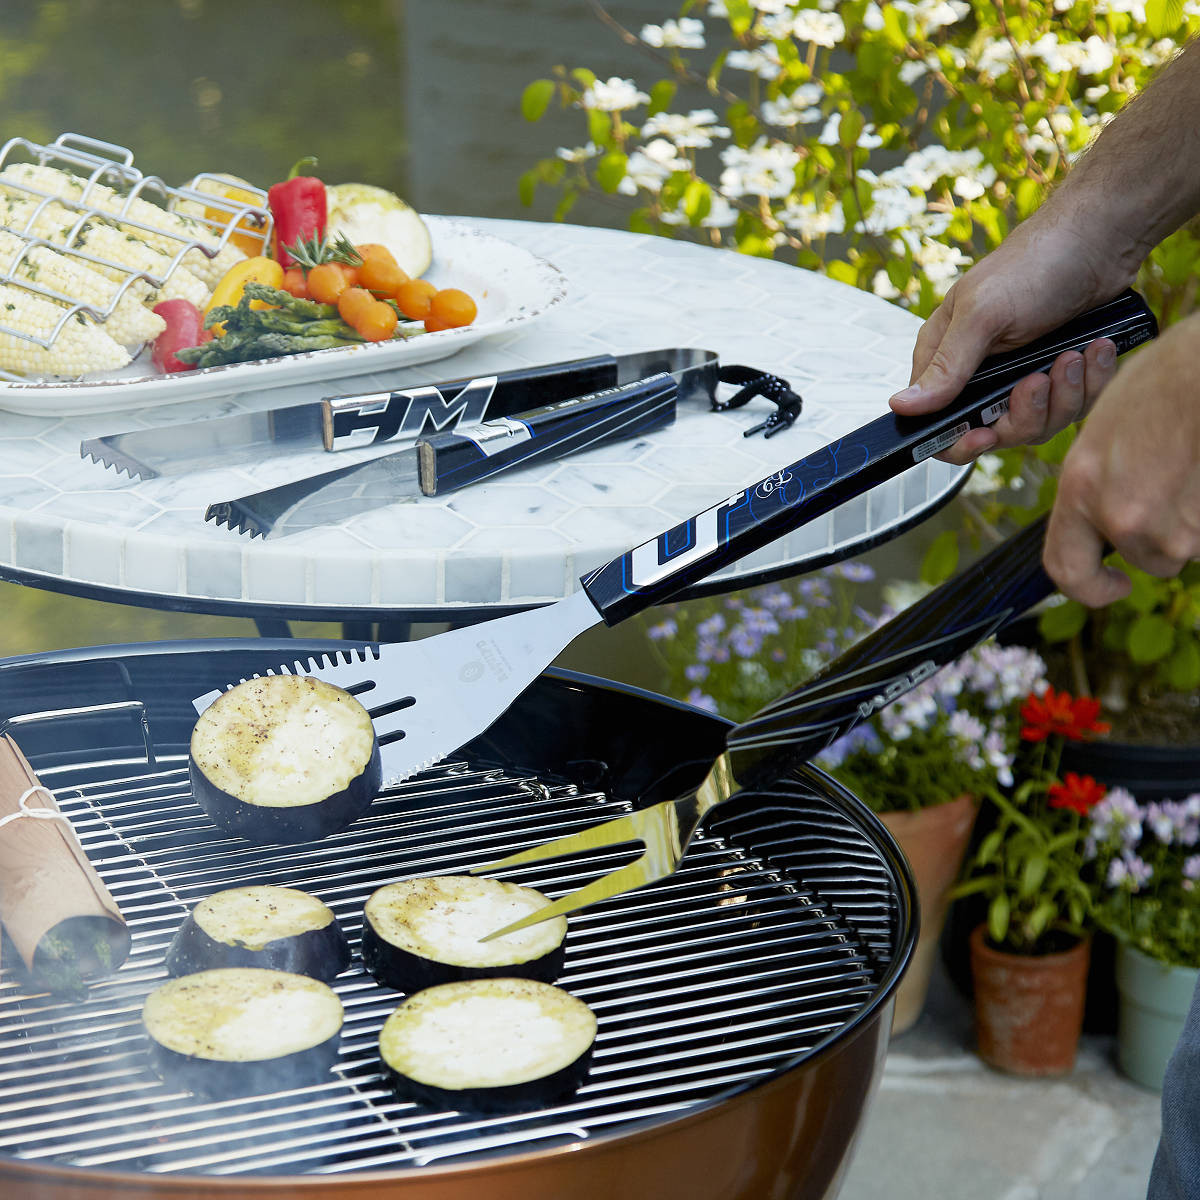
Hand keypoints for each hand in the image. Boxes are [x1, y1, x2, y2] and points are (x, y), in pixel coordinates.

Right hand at [889, 219, 1131, 464]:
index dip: (960, 440)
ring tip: (1075, 355)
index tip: (986, 435)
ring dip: (1064, 394)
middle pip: (995, 432)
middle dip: (1026, 413)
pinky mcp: (1058, 375)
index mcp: (945, 358)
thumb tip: (901, 406)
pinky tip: (1094, 350)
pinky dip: (1090, 382)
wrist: (1101, 238)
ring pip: (1037, 423)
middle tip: (1041, 378)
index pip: (937, 425)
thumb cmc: (1035, 264)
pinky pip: (1071, 405)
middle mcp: (980, 373)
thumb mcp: (983, 317)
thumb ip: (946, 368)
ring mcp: (1020, 376)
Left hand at [1046, 313, 1199, 605]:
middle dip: (1162, 537)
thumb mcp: (1102, 437)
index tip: (1113, 582)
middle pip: (1146, 559)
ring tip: (1191, 466)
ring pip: (1186, 546)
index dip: (1089, 587)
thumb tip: (1106, 524)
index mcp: (1080, 493)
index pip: (1065, 569)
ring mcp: (1173, 528)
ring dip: (1192, 521)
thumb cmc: (1161, 385)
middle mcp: (1122, 519)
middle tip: (1174, 487)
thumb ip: (1097, 489)